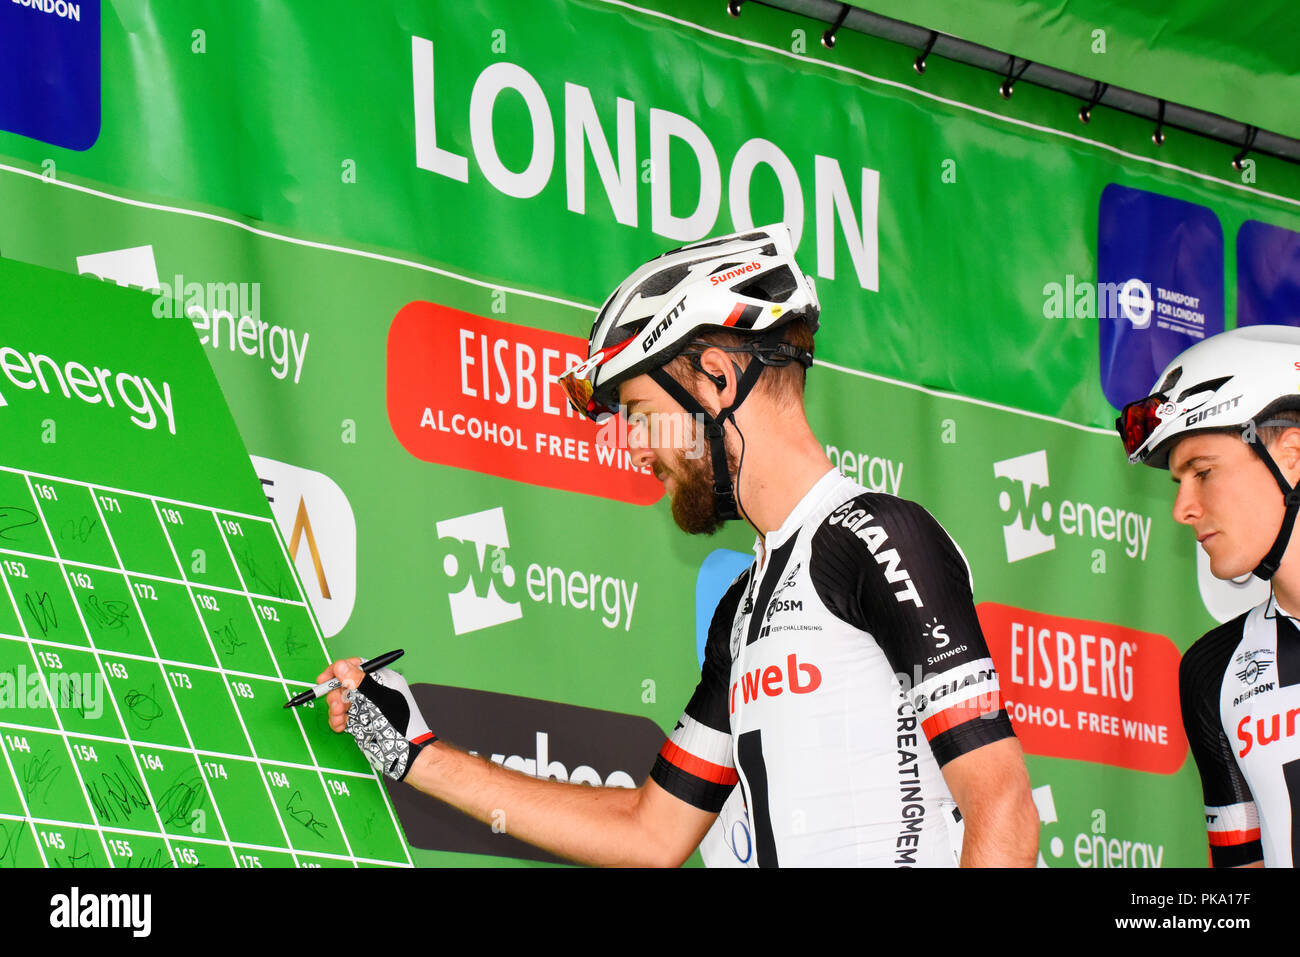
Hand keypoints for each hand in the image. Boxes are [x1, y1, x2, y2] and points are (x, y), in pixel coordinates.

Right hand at [317, 658, 435, 780]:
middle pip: (345, 685)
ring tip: (339, 718)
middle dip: (336, 694)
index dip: (339, 670)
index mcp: (382, 680)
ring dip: (335, 709)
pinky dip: (337, 721)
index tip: (323, 679)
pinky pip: (342, 717)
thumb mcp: (379, 699)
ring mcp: (365, 708)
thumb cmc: (399, 724)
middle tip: (337, 705)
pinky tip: (340, 727)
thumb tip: (340, 666)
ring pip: (341, 702)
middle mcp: (373, 692)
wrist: (406, 755)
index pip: (357, 667)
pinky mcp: (359, 723)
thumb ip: (359, 682)